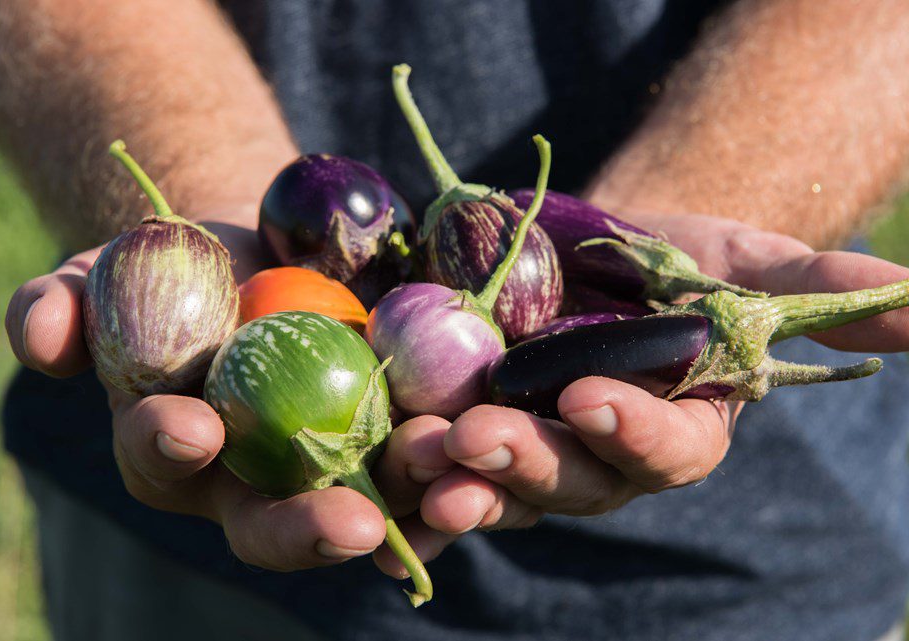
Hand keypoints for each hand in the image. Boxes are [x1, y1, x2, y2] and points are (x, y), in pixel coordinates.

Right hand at [3, 214, 447, 573]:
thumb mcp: (109, 273)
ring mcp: (327, 464)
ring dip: (402, 501)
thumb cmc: (174, 271)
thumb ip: (63, 306)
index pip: (164, 461)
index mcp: (177, 448)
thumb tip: (36, 333)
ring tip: (440, 478)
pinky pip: (425, 469)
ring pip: (363, 503)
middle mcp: (252, 478)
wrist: (260, 252)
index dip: (170, 447)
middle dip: (307, 526)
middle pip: (274, 521)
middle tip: (348, 522)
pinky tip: (483, 473)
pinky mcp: (391, 436)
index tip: (190, 424)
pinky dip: (453, 474)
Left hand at [372, 212, 908, 576]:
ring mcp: (521, 451)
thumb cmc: (670, 254)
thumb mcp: (736, 254)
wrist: (579, 240)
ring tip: (416, 456)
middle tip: (477, 440)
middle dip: (526, 466)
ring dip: (453, 479)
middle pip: (569, 483)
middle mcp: (595, 459)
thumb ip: (813, 285)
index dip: (635, 435)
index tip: (594, 401)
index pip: (666, 453)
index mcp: (670, 429)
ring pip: (493, 487)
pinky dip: (400, 472)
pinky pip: (428, 468)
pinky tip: (371, 464)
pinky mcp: (457, 430)